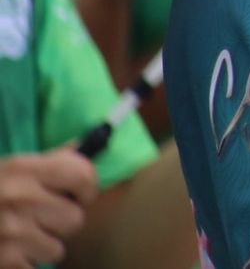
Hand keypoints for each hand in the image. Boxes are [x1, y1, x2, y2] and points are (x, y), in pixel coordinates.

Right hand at [0, 150, 97, 267]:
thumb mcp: (9, 168)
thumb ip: (49, 160)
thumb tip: (88, 145)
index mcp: (23, 169)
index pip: (82, 175)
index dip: (87, 188)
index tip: (79, 195)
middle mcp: (19, 198)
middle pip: (75, 219)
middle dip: (60, 222)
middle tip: (39, 219)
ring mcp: (11, 233)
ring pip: (57, 249)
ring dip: (41, 247)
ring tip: (19, 237)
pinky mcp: (5, 262)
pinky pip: (35, 268)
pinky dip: (24, 264)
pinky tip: (7, 252)